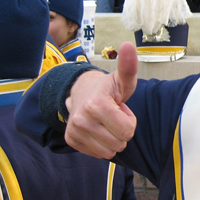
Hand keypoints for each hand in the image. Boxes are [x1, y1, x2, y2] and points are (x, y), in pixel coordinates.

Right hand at [64, 42, 138, 158]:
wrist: (82, 92)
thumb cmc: (108, 88)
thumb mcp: (122, 79)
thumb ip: (128, 66)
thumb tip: (129, 45)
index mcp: (96, 105)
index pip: (127, 131)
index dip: (129, 121)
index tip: (120, 108)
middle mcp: (81, 119)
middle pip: (119, 143)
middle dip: (121, 130)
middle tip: (113, 115)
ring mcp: (74, 130)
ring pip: (109, 151)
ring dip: (112, 138)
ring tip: (106, 122)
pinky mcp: (70, 140)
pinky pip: (97, 154)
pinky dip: (102, 145)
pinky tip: (98, 129)